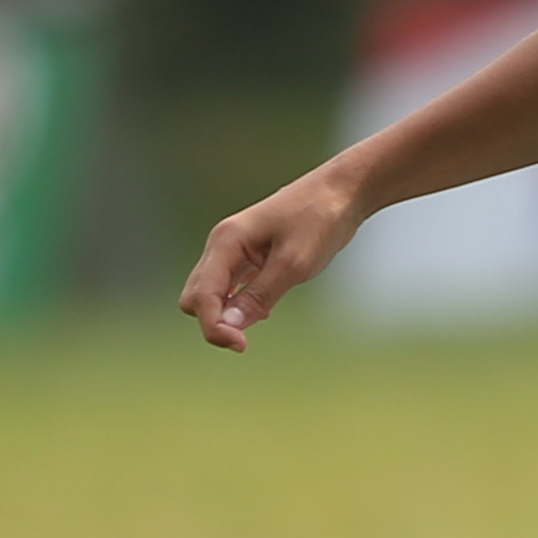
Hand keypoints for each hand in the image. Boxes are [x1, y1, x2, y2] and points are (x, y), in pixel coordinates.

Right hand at [180, 170, 365, 350]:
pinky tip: (264, 310)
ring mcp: (234, 250)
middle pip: (195, 297)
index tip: (242, 345)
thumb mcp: (294, 263)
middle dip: (213, 321)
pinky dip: (239, 303)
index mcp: (226, 241)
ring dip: (226, 314)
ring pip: (210, 293)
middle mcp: (222, 245)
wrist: (341, 191)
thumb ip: (260, 295)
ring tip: (261, 319)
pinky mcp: (249, 256)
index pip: (201, 295)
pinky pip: (230, 287)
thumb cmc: (320, 220)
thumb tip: (229, 326)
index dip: (214, 326)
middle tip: (247, 339)